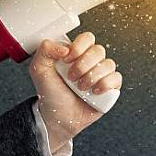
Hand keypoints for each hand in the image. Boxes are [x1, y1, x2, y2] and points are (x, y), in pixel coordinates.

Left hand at [28, 32, 121, 152]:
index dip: (78, 47)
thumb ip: (45, 50)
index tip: (66, 60)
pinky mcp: (111, 87)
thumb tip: (64, 47)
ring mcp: (102, 74)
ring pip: (108, 64)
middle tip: (71, 78)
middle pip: (98, 50)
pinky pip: (116, 78)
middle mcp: (91, 61)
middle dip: (82, 66)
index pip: (87, 38)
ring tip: (80, 88)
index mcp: (76, 53)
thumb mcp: (39, 70)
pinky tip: (93, 92)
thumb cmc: (50, 93)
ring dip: (91, 77)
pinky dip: (104, 85)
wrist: (57, 117)